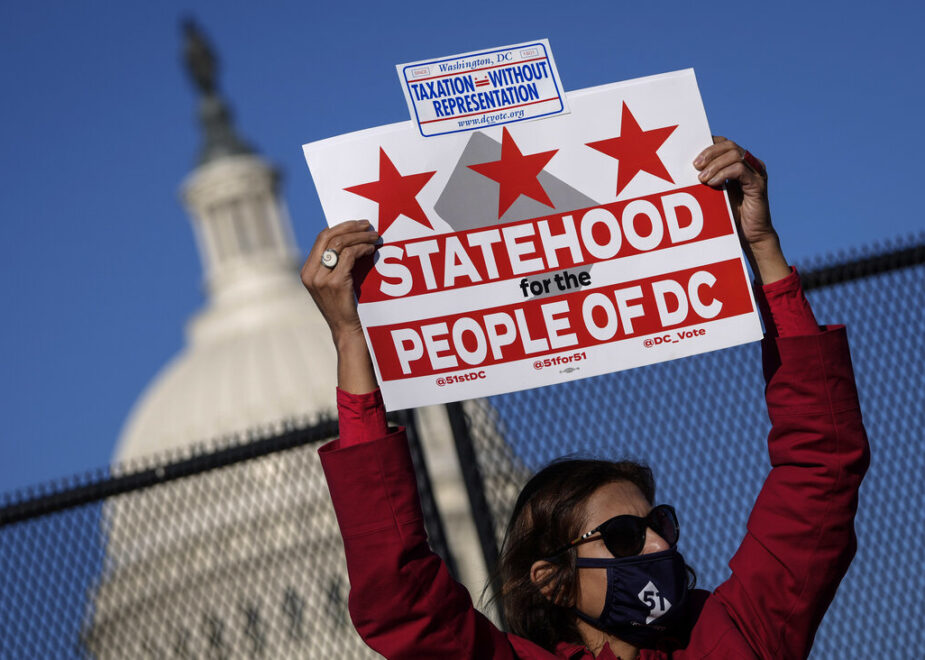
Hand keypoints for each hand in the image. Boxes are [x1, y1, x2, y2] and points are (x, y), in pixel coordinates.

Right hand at [301, 220, 379, 392]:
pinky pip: (349, 255)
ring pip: (340, 243)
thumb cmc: (345, 307)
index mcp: (307, 272)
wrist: (347, 332)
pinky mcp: (334, 283)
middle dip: (350, 227)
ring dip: (360, 236)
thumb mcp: (334, 283)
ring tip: (375, 237)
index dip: (340, 227)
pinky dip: (362, 248)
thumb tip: (352, 238)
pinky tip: (372, 250)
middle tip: (368, 225)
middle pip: (328, 236)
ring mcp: (320, 279)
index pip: (321, 238)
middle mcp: (310, 273)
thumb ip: (336, 263)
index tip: (358, 224)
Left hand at [693, 137, 789, 283]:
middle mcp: (750, 164)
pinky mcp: (758, 184)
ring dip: (715, 164)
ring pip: (735, 154)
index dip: (708, 145)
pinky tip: (712, 183)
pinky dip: (723, 173)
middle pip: (729, 145)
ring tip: (702, 178)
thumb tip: (683, 170)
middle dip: (710, 153)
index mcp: (740, 163)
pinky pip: (740, 170)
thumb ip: (706, 179)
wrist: (749, 236)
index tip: (692, 156)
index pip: (724, 144)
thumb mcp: (714, 194)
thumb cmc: (730, 216)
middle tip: (695, 166)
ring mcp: (756, 173)